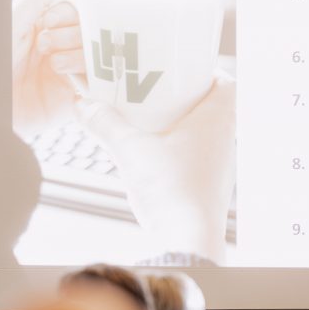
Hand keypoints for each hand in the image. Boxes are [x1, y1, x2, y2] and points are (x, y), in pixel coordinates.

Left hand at [12, 0, 83, 139]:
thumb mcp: (14, 19)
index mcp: (47, 28)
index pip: (76, 11)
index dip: (68, 14)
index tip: (49, 21)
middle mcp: (61, 48)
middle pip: (91, 31)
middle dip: (72, 34)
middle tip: (46, 45)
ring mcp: (70, 74)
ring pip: (97, 56)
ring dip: (77, 55)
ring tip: (54, 65)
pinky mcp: (74, 99)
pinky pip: (98, 86)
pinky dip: (92, 79)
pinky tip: (71, 79)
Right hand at [77, 73, 236, 263]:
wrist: (186, 240)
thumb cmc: (170, 189)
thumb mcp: (129, 149)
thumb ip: (105, 124)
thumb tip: (83, 104)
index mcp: (217, 118)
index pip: (225, 81)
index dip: (204, 71)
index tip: (178, 69)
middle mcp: (225, 139)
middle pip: (210, 105)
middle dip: (181, 97)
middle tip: (152, 92)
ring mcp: (219, 166)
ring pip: (202, 134)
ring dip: (178, 126)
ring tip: (145, 122)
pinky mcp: (208, 187)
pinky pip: (195, 158)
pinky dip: (176, 152)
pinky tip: (150, 157)